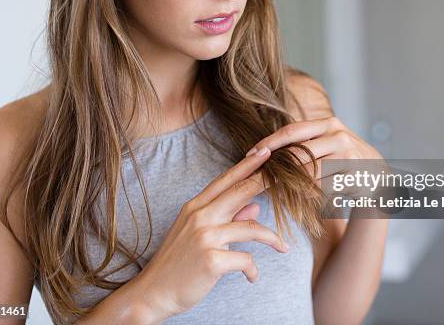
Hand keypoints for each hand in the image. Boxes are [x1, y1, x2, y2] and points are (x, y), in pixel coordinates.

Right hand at [134, 147, 288, 320]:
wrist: (152, 293)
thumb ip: (227, 219)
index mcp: (195, 207)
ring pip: (251, 228)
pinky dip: (252, 270)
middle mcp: (199, 216)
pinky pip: (246, 259)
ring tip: (283, 247)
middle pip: (241, 191)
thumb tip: (255, 207)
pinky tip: (252, 277)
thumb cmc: (178, 263)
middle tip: (291, 173)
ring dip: (272, 239)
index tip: (266, 150)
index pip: (226, 180)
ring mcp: (205, 236)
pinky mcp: (212, 259)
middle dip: (268, 180)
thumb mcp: (199, 235)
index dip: (248, 164)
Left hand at [245, 116, 387, 198]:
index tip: (249, 154)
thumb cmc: (345, 163)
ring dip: (289, 184)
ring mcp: (349, 155)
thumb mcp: (328, 145)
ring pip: (309, 173)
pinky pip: (323, 187)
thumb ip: (304, 145)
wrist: (381, 180)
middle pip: (298, 153)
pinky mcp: (355, 175)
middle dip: (275, 167)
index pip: (292, 131)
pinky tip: (299, 199)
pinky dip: (308, 195)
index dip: (269, 143)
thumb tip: (262, 152)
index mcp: (328, 124)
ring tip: (272, 191)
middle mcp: (339, 136)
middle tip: (256, 178)